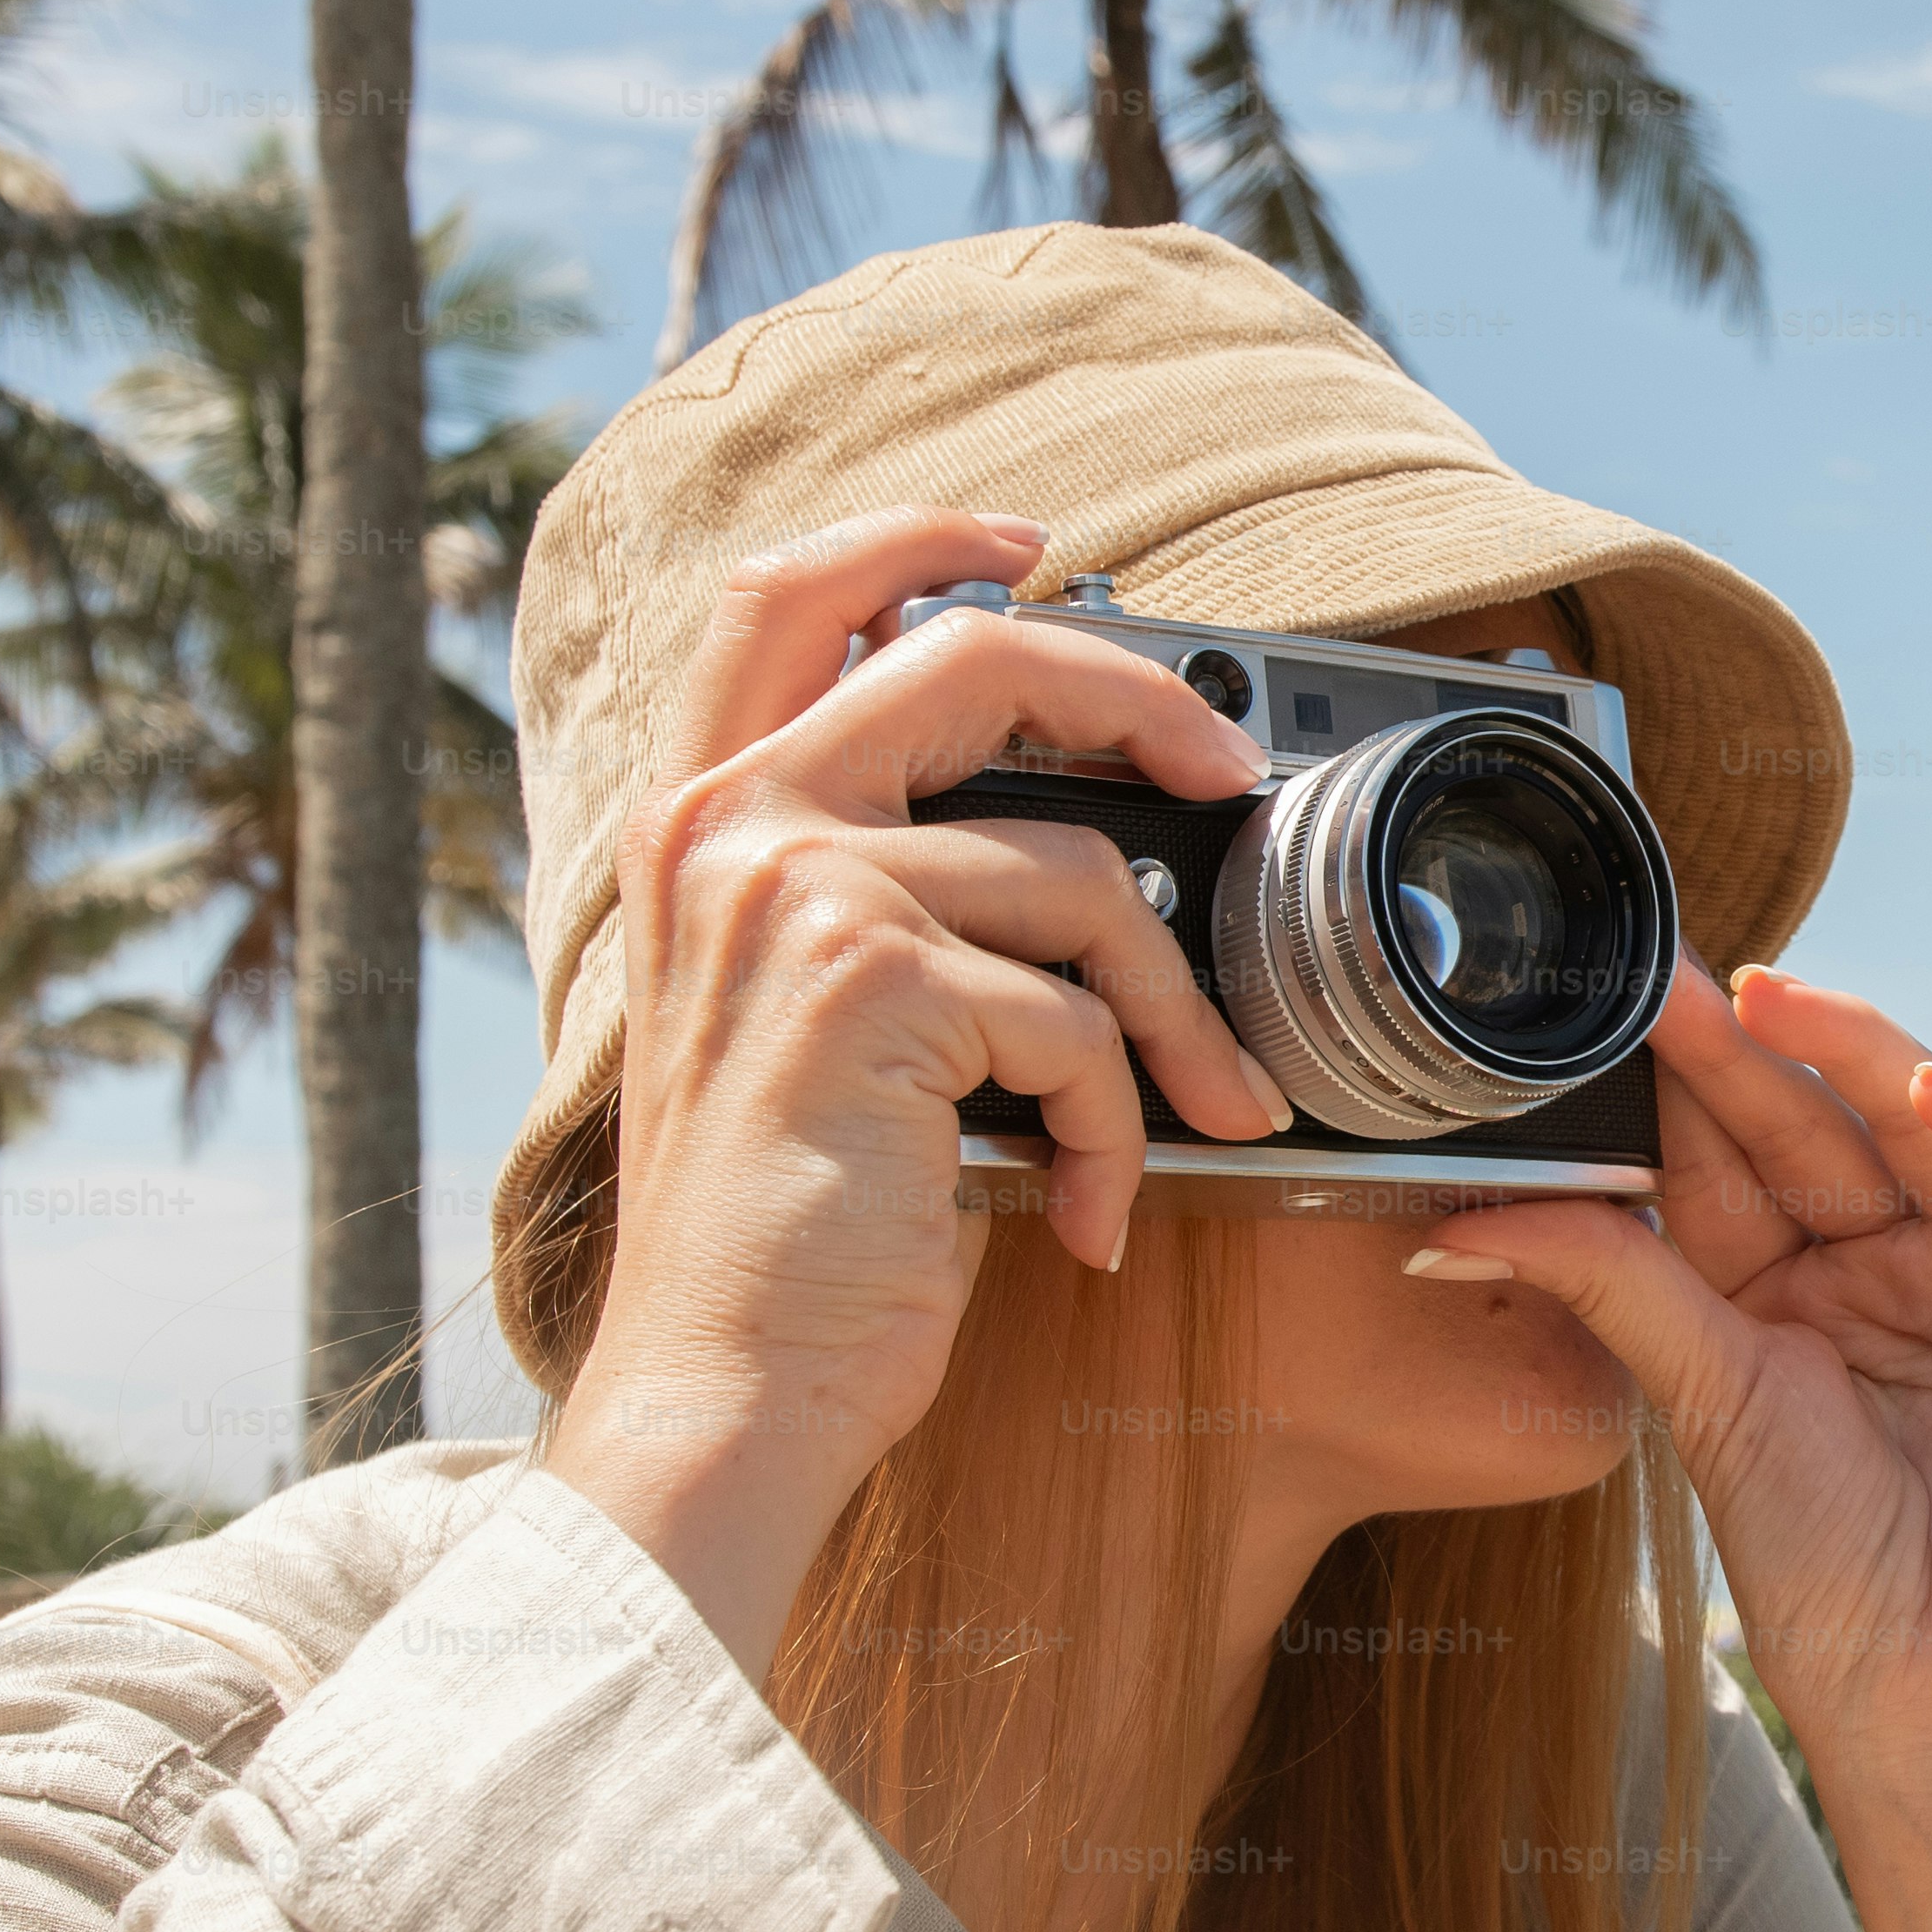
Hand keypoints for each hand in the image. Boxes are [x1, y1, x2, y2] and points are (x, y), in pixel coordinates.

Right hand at [547, 507, 1291, 1673]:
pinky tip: (1091, 1213)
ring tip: (1200, 1116)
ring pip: (1080, 877)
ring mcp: (791, 893)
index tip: (1031, 541)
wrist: (721, 1396)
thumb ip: (893, 898)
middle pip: (970, 657)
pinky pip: (1078, 1017)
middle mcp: (725, 830)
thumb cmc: (786, 1238)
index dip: (915, 535)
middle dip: (1138, 701)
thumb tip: (1094, 842)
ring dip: (1172, 1018)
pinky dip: (1119, 1125)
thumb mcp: (815, 1026)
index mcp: (698, 823)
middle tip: (1233, 774)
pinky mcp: (873, 982)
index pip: (785, 594)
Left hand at [1428, 961, 1931, 1778]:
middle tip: (1671, 986)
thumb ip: (1609, 1282)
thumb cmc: (1825, 1575)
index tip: (1610, 1010)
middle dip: (1749, 1051)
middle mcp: (1889, 1261)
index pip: (1728, 1157)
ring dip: (1861, 1052)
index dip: (1679, 1085)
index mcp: (1786, 1288)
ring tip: (1777, 1000)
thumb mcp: (1703, 1401)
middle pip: (1819, 1125)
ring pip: (1930, 1123)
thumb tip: (1452, 1215)